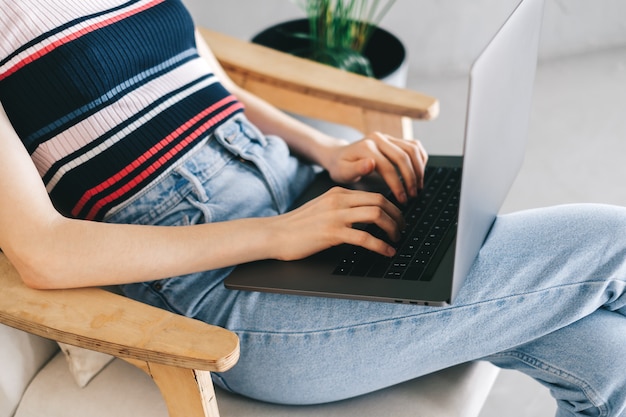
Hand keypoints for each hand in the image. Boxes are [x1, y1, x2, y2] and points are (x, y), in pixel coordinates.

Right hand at [269, 187, 404, 260]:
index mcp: (338, 193)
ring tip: (397, 240)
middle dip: (397, 216)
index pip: (374, 195)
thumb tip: (364, 218)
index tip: (398, 219)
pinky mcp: (332, 233)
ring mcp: (336, 216)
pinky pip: (365, 238)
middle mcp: (339, 201)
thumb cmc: (297, 226)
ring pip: (376, 215)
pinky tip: (387, 252)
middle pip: (380, 202)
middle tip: (403, 229)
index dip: (392, 207)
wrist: (274, 234)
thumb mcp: (322, 208)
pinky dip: (381, 246)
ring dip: (392, 228)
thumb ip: (342, 208)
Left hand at [323, 132, 427, 203]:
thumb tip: (371, 164)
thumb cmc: (341, 167)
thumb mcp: (342, 172)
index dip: (398, 185)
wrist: (339, 155)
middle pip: (403, 156)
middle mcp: (379, 138)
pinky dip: (420, 159)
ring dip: (419, 169)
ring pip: (413, 149)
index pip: (388, 166)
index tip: (402, 199)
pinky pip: (415, 146)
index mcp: (366, 147)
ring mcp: (388, 137)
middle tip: (413, 195)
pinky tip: (419, 174)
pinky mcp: (395, 139)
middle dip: (411, 178)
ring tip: (418, 187)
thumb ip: (356, 169)